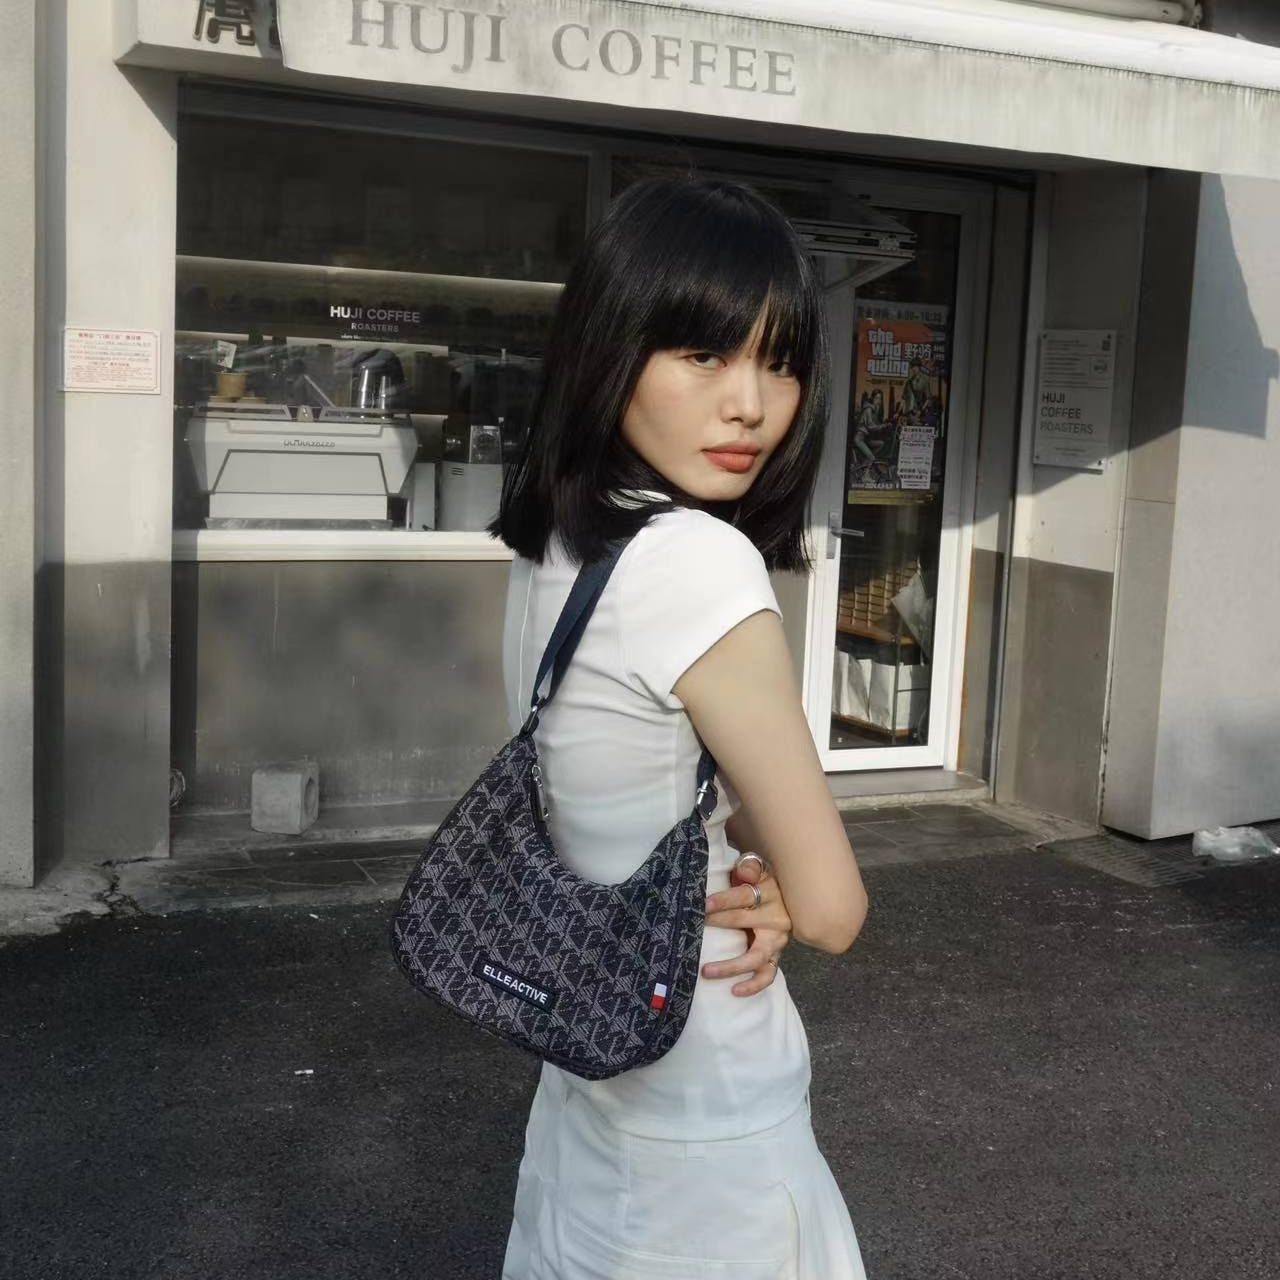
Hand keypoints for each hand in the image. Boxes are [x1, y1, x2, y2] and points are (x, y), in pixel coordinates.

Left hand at [702, 854, 791, 996]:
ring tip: (707, 970)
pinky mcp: (775, 957)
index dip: (723, 900)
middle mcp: (776, 918)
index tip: (703, 905)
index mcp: (770, 893)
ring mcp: (777, 941)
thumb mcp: (758, 869)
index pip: (744, 896)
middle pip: (743, 922)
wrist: (786, 897)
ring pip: (756, 957)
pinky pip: (768, 975)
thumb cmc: (761, 883)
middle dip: (717, 924)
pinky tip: (735, 991)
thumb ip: (750, 867)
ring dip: (731, 965)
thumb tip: (745, 872)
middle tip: (693, 928)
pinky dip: (753, 985)